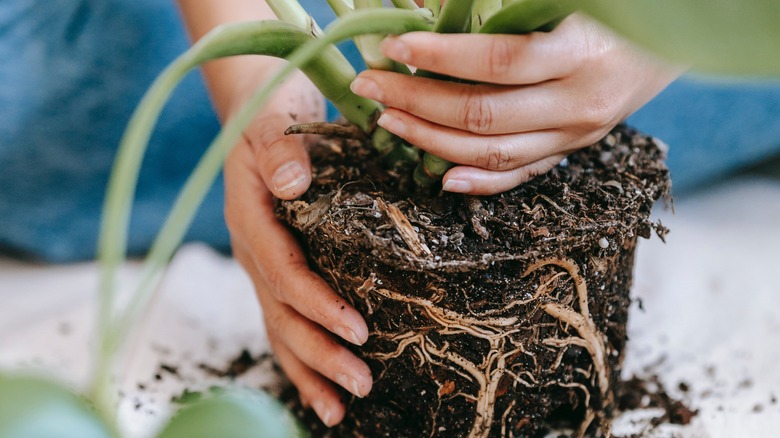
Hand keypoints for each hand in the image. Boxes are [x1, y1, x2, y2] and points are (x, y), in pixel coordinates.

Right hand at [223, 71, 371, 425]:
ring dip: (310, 368)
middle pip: (282, 313)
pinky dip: (304, 356)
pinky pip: (285, 319)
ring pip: (281, 327)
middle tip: (361, 382)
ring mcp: (262, 264)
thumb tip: (292, 181)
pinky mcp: (276, 269)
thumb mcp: (274, 120)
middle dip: (320, 352)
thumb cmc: (273, 112)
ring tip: (340, 408)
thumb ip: (280, 149)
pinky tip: (326, 389)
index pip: (283, 271)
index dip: (317, 304)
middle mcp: (253, 249)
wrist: (258, 110)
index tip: (358, 330)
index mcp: (253, 217)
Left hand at [349, 13, 680, 194]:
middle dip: (416, 101)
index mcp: (582, 53)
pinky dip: (479, 182)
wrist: (669, 38)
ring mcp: (577, 135)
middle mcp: (580, 103)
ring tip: (388, 122)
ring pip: (493, 152)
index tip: (394, 46)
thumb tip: (427, 2)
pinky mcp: (572, 151)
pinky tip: (440, 177)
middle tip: (371, 86)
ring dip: (431, 140)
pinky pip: (521, 175)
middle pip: (483, 114)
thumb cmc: (613, 7)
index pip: (497, 61)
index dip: (440, 56)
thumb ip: (503, 5)